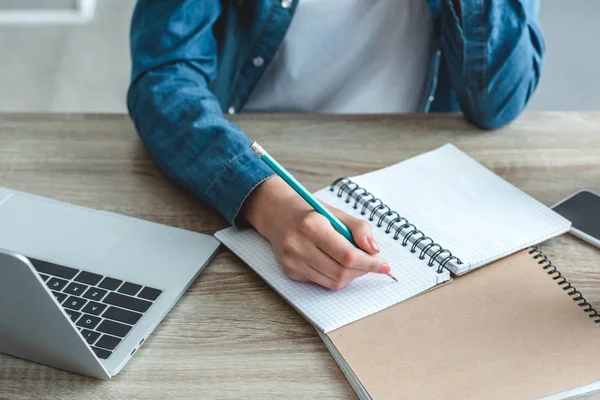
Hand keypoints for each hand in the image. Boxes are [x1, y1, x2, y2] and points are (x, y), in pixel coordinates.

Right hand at [241, 177, 389, 290]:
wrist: (277, 214)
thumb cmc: (310, 212)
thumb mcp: (336, 212)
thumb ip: (359, 229)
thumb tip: (374, 250)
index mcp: (311, 225)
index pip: (347, 255)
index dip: (370, 263)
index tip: (384, 265)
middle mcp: (298, 245)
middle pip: (341, 272)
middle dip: (362, 270)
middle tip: (371, 262)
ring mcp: (292, 261)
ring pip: (333, 282)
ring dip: (350, 275)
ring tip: (353, 261)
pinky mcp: (290, 272)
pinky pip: (322, 282)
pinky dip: (335, 276)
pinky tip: (333, 262)